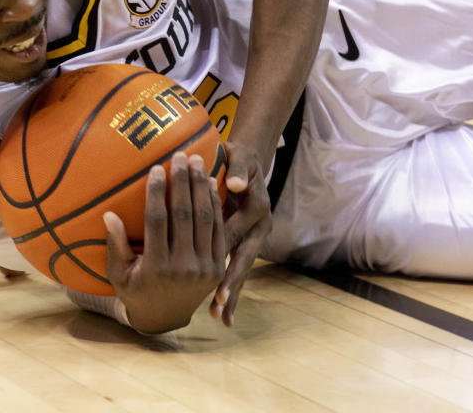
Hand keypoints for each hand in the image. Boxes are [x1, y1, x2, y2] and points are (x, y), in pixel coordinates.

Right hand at [105, 152, 225, 333]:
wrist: (166, 318)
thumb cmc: (135, 291)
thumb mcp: (118, 274)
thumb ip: (116, 245)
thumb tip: (109, 214)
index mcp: (156, 267)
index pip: (157, 221)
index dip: (157, 193)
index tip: (156, 168)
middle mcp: (183, 267)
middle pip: (185, 215)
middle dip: (183, 182)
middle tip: (182, 155)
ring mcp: (204, 267)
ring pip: (205, 219)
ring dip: (202, 187)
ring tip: (198, 161)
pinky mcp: (218, 265)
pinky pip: (218, 230)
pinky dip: (215, 205)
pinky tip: (211, 184)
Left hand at [210, 140, 271, 326]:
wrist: (249, 161)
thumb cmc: (236, 156)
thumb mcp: (239, 156)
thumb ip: (237, 170)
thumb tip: (234, 184)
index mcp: (257, 207)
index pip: (237, 232)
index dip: (224, 251)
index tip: (212, 272)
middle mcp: (260, 226)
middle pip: (244, 258)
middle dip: (231, 282)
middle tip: (218, 303)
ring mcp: (256, 237)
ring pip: (243, 269)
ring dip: (233, 292)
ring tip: (221, 316)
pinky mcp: (248, 243)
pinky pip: (240, 269)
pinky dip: (233, 289)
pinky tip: (225, 313)